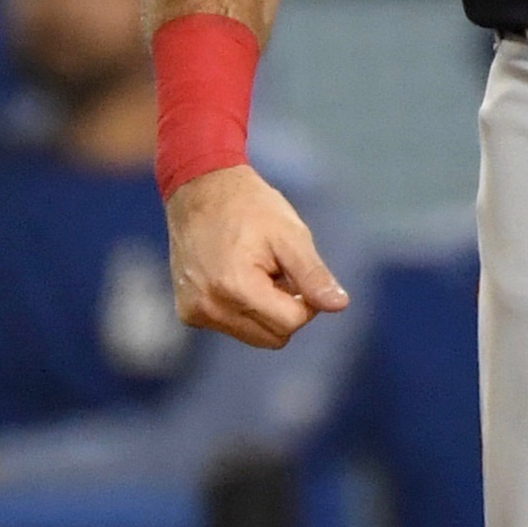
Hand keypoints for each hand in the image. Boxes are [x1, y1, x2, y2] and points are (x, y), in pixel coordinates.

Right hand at [164, 164, 350, 348]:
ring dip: (265, 312)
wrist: (199, 189)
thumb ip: (313, 274)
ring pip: (255, 336)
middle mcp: (210, 307)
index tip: (295, 273)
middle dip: (285, 310)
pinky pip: (232, 327)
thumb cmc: (248, 206)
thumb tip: (339, 305)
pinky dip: (243, 311)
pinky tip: (235, 279)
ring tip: (254, 274)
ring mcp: (195, 312)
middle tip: (277, 272)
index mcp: (235, 287)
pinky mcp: (188, 312)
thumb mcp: (289, 234)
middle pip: (274, 337)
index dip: (305, 301)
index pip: (291, 323)